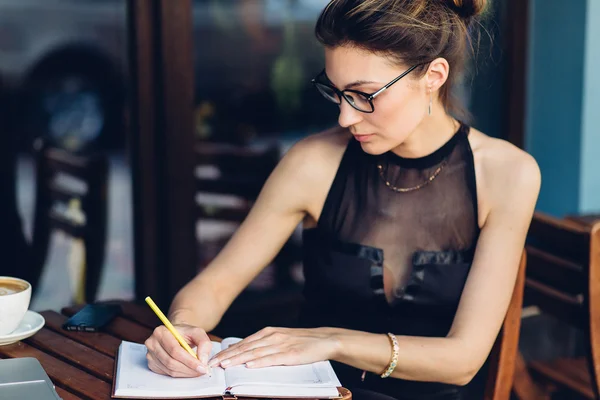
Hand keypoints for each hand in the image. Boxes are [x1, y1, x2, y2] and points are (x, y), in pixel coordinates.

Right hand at [145, 324, 211, 376]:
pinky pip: (167, 373)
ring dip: (185, 373)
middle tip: (202, 371)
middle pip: (171, 362)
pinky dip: (180, 374)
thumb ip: (204, 343)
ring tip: (197, 371)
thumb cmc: (185, 333)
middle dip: (189, 369)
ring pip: (170, 370)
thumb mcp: (197, 332)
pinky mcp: (152, 364)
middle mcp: (152, 343)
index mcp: (160, 332)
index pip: (175, 350)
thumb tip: (203, 360)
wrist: (176, 334)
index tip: (202, 367)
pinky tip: (188, 370)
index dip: (189, 361)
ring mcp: (150, 355)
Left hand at [208, 327, 340, 368]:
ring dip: (238, 360)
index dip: (228, 351)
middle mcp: (272, 337)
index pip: (243, 343)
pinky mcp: (291, 354)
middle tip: (212, 364)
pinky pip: (272, 359)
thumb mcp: (280, 338)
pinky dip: (260, 362)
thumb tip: (245, 353)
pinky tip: (250, 366)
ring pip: (255, 353)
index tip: (214, 358)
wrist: (325, 339)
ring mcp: (281, 345)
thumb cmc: (302, 342)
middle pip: (245, 348)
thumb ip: (264, 344)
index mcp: (268, 332)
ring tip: (225, 365)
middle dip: (227, 356)